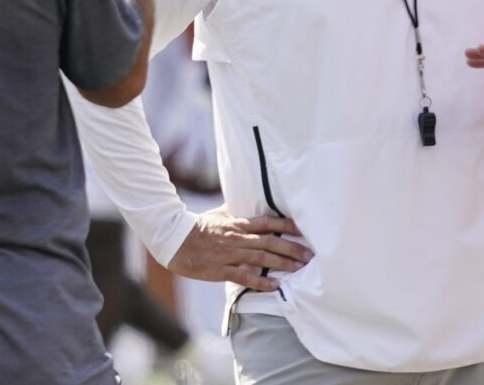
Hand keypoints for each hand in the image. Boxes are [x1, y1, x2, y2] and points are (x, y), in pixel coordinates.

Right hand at [166, 207, 312, 291]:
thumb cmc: (199, 226)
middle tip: (309, 255)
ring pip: (261, 259)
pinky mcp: (220, 270)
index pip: (268, 222)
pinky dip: (260, 282)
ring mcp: (229, 254)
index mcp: (238, 223)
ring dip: (282, 264)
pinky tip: (275, 286)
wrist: (174, 240)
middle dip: (291, 248)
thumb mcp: (220, 214)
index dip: (287, 226)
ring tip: (298, 269)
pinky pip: (244, 276)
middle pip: (270, 242)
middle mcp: (237, 238)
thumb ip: (237, 210)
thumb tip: (249, 199)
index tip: (304, 231)